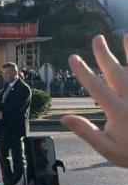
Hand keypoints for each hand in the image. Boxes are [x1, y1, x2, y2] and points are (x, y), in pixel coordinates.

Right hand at [61, 34, 127, 166]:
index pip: (97, 88)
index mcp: (118, 112)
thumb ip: (86, 132)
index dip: (84, 72)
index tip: (73, 58)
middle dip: (104, 55)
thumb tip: (63, 118)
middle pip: (117, 73)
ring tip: (127, 35)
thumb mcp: (108, 149)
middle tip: (97, 38)